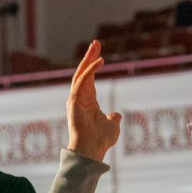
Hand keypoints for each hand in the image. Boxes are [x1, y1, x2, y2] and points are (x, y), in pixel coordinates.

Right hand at [66, 40, 121, 162]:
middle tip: (96, 43)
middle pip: (83, 72)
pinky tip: (100, 61)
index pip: (89, 79)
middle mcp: (79, 98)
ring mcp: (75, 99)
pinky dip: (90, 70)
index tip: (100, 54)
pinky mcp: (75, 100)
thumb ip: (113, 118)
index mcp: (87, 101)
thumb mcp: (112, 125)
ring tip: (96, 46)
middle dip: (89, 57)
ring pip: (81, 74)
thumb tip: (116, 114)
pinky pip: (82, 81)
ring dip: (88, 59)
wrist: (92, 150)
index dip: (93, 65)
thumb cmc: (100, 140)